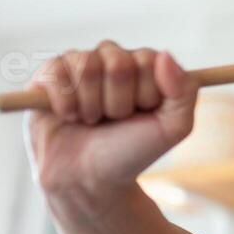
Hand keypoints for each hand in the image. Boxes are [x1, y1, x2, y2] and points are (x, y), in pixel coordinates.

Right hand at [26, 42, 197, 202]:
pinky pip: (56, 71)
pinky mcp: (49, 75)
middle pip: (118, 63)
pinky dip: (64, 102)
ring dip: (91, 105)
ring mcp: (80, 65)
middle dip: (118, 103)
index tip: (142, 114)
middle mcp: (113, 59)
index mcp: (146, 66)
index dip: (145, 94)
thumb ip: (184, 90)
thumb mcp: (173, 128)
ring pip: (86, 66)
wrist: (89, 179)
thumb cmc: (132, 152)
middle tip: (114, 121)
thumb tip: (165, 54)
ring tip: (91, 120)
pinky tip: (68, 116)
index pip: (149, 60)